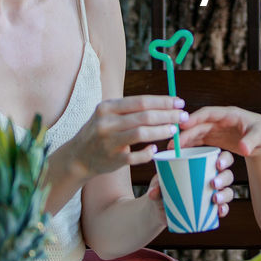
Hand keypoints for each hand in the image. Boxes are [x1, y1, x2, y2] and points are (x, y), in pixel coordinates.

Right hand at [68, 95, 187, 178]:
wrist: (77, 157)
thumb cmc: (99, 132)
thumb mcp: (107, 115)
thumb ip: (129, 109)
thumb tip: (163, 103)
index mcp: (107, 108)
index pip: (141, 101)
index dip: (163, 102)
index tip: (179, 102)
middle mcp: (106, 123)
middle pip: (144, 116)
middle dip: (168, 115)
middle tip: (183, 116)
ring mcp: (109, 142)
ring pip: (142, 134)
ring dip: (161, 131)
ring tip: (174, 130)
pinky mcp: (112, 160)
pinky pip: (136, 156)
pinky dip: (148, 153)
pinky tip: (155, 149)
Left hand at [145, 149, 236, 216]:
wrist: (159, 209)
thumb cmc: (162, 188)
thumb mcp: (158, 184)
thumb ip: (156, 186)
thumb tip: (154, 192)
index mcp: (203, 165)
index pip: (221, 157)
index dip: (224, 159)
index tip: (217, 164)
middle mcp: (213, 178)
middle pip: (228, 175)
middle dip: (224, 178)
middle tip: (213, 183)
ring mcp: (214, 194)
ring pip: (229, 192)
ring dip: (225, 195)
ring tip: (214, 199)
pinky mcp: (212, 209)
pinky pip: (224, 208)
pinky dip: (224, 210)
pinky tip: (219, 212)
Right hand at [180, 106, 260, 158]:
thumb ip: (252, 141)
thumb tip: (244, 149)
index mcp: (230, 114)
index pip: (209, 113)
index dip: (195, 118)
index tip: (182, 125)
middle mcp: (220, 120)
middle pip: (199, 124)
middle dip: (185, 133)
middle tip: (172, 143)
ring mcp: (216, 129)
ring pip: (197, 132)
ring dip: (185, 140)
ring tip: (172, 150)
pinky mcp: (215, 138)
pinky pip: (200, 140)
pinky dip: (190, 145)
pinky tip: (181, 153)